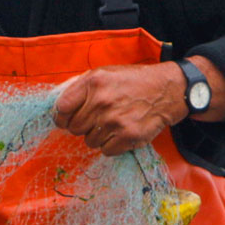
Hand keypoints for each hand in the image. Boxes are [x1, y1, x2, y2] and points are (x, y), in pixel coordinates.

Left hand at [51, 58, 224, 153]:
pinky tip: (121, 132)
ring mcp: (114, 121)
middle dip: (83, 126)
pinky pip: (105, 151)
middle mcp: (102, 101)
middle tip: (96, 119)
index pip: (61, 109)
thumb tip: (59, 106)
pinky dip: (111, 145)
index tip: (66, 119)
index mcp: (93, 83)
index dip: (61, 117)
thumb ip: (81, 87)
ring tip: (113, 123)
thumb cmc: (133, 81)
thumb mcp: (105, 73)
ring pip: (89, 141)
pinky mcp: (127, 136)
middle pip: (74, 128)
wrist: (166, 90)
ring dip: (98, 136)